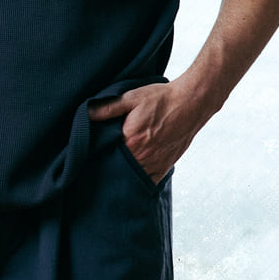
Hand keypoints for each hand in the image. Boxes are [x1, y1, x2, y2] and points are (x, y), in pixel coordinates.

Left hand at [88, 79, 206, 183]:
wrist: (192, 103)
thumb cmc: (162, 99)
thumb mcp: (131, 97)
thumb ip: (108, 108)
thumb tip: (86, 113)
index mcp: (130, 141)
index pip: (105, 157)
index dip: (97, 158)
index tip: (89, 159)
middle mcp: (141, 157)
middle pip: (118, 170)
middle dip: (109, 169)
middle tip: (98, 170)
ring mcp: (154, 164)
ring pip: (132, 179)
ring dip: (124, 177)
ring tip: (114, 175)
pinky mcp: (165, 167)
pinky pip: (148, 182)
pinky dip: (139, 182)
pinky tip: (132, 179)